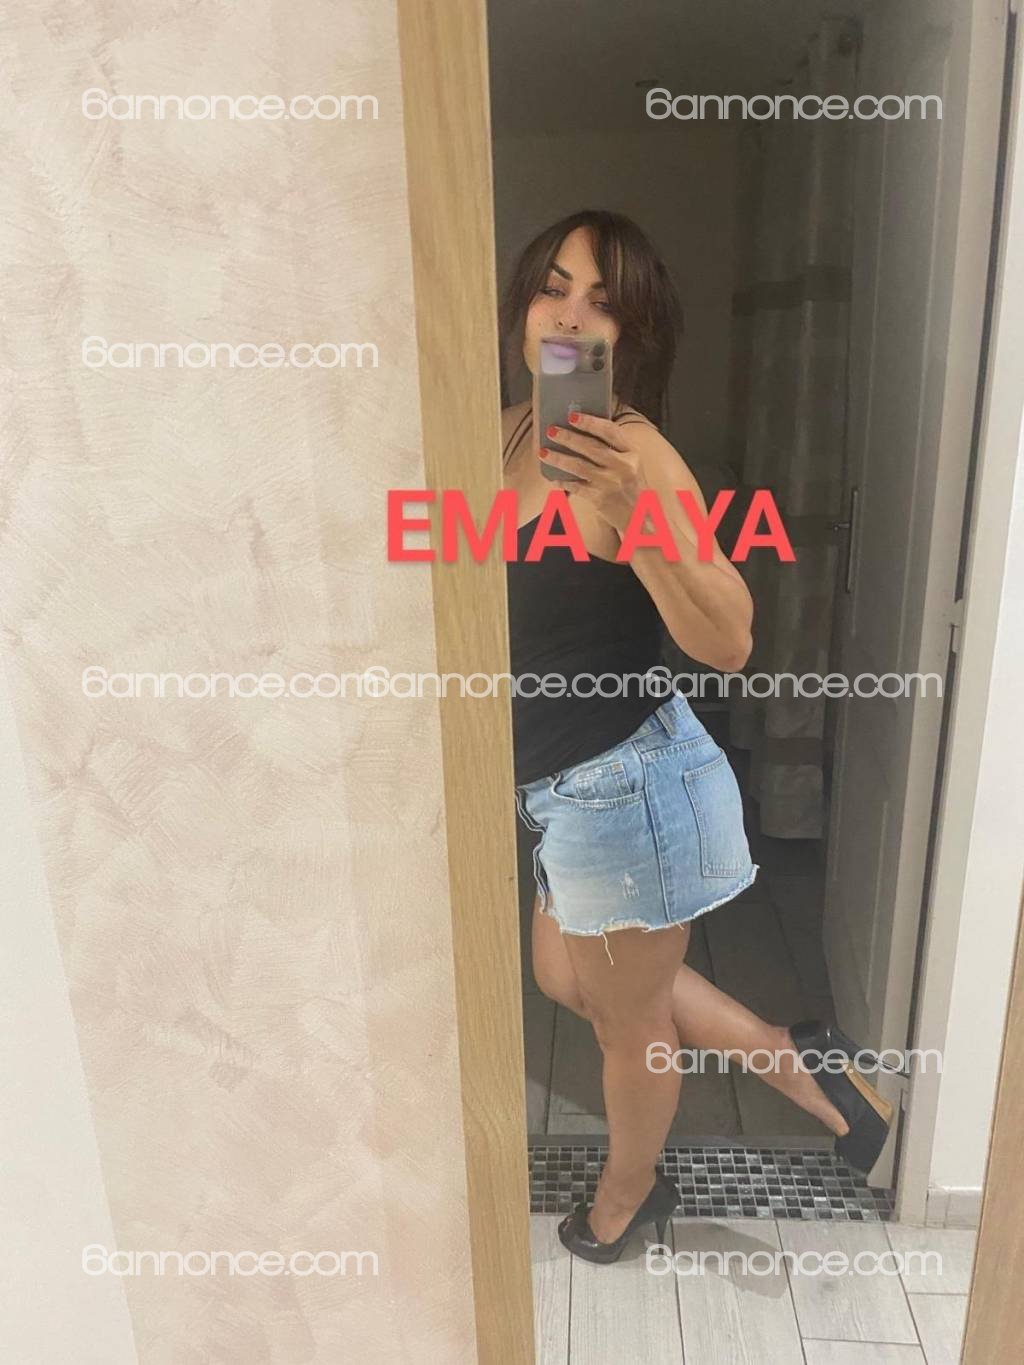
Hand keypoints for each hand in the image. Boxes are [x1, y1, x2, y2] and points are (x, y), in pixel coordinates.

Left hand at [540, 413, 649, 532]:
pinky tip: (553, 477)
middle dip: (568, 437)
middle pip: (592, 447)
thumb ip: (613, 448)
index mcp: (632, 452)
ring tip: (543, 452)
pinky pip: (576, 487)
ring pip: (579, 466)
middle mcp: (624, 466)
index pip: (610, 431)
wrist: (641, 517)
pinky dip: (563, 481)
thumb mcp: (631, 462)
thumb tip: (580, 431)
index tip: (572, 416)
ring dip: (558, 458)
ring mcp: (612, 483)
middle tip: (551, 430)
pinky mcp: (601, 499)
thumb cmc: (631, 486)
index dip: (590, 422)